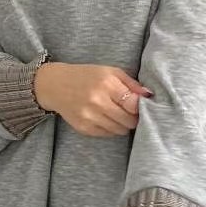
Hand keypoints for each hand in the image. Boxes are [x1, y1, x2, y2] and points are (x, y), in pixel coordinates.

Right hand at [34, 62, 151, 137]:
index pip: (134, 105)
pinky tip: (104, 118)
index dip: (140, 108)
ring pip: (119, 130)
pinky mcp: (84, 128)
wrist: (55, 85)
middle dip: (132, 118)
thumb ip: (131, 84)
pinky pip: (107, 134)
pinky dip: (110, 128)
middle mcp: (98, 102)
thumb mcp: (110, 72)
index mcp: (107, 84)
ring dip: (122, 124)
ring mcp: (90, 117)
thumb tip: (149, 95)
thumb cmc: (87, 76)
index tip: (139, 106)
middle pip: (129, 121)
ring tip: (116, 114)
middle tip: (129, 112)